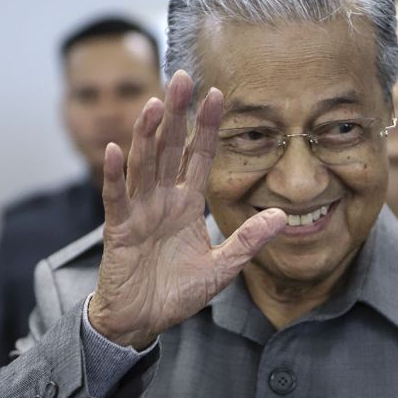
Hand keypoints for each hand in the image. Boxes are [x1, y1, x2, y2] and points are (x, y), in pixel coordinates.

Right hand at [88, 70, 286, 348]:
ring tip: (153, 104)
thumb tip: (282, 216)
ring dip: (146, 134)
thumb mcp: (222, 268)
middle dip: (175, 114)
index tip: (218, 94)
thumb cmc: (177, 292)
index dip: (208, 127)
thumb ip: (248, 241)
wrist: (142, 320)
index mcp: (188, 203)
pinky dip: (115, 175)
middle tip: (181, 77)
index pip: (200, 156)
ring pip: (143, 165)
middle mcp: (163, 199)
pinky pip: (116, 198)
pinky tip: (116, 149)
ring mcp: (139, 211)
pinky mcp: (118, 230)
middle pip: (169, 148)